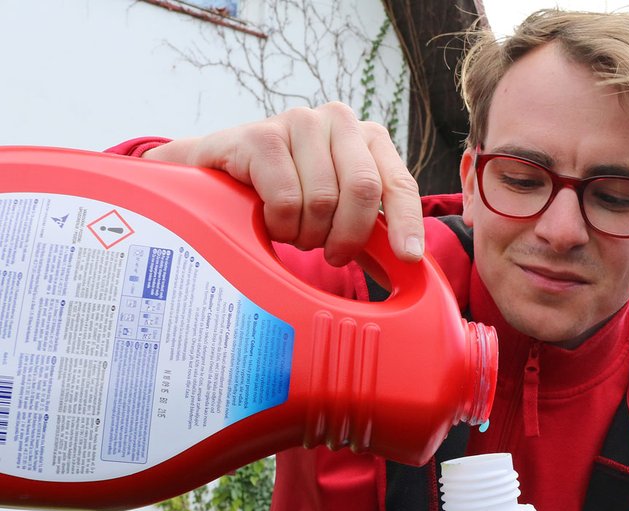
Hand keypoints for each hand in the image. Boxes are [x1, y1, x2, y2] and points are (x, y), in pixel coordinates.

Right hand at [142, 102, 423, 265]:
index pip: (398, 183)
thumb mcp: (337, 213)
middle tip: (329, 253)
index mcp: (368, 138)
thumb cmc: (287, 197)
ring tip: (291, 229)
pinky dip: (278, 224)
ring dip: (305, 233)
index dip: (405, 223)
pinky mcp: (261, 134)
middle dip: (346, 236)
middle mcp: (340, 120)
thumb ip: (372, 231)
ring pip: (322, 200)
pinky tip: (266, 217)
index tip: (407, 258)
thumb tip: (409, 268)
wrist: (217, 179)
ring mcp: (300, 121)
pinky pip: (286, 199)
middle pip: (362, 191)